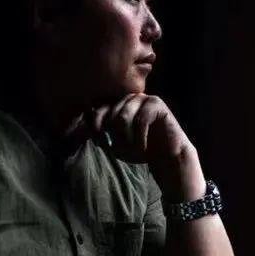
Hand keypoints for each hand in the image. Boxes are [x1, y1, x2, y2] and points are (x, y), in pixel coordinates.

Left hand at [90, 93, 205, 200]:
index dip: (96, 125)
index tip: (98, 140)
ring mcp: (142, 98)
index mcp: (117, 105)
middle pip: (111, 114)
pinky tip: (144, 148)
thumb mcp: (116, 145)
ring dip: (127, 138)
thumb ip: (102, 136)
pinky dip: (139, 138)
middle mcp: (128, 98)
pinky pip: (140, 120)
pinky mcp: (156, 103)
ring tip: (134, 150)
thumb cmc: (140, 150)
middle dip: (115, 136)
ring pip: (123, 117)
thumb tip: (87, 128)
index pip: (100, 110)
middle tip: (125, 150)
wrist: (167, 156)